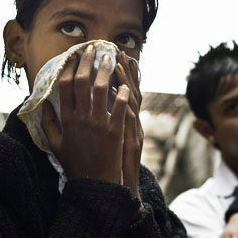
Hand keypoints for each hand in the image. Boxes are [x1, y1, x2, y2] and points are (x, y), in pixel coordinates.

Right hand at [46, 45, 130, 183]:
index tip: (74, 54)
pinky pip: (119, 107)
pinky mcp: (115, 131)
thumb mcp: (56, 144)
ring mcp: (98, 124)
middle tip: (93, 48)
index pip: (64, 85)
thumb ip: (48, 122)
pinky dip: (122, 94)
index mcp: (66, 119)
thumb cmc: (75, 164)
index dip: (69, 66)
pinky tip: (126, 83)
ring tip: (111, 57)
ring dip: (106, 70)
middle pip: (81, 82)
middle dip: (87, 61)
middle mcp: (81, 118)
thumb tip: (43, 103)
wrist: (94, 185)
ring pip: (101, 90)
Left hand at [115, 51, 142, 199]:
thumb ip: (112, 117)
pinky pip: (126, 116)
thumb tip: (106, 96)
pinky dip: (121, 101)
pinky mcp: (128, 138)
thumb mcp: (115, 136)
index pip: (123, 90)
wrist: (118, 185)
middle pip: (129, 89)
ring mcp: (131, 129)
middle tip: (117, 51)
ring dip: (124, 79)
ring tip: (118, 63)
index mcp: (123, 119)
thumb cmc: (114, 162)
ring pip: (130, 98)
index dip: (120, 73)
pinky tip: (117, 89)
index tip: (114, 55)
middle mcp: (130, 122)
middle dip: (123, 70)